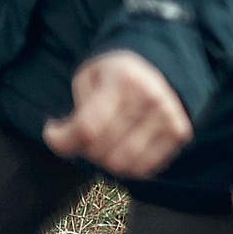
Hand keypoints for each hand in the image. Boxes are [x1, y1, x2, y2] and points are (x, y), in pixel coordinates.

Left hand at [43, 51, 192, 178]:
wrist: (159, 65)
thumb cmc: (113, 75)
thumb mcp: (87, 78)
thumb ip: (75, 112)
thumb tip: (60, 140)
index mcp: (124, 79)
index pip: (88, 128)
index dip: (62, 139)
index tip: (53, 131)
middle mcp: (151, 97)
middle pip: (103, 150)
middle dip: (84, 148)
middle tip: (82, 134)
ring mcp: (169, 115)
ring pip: (123, 163)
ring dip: (105, 159)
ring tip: (103, 142)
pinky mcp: (179, 131)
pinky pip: (144, 168)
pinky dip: (126, 165)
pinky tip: (122, 147)